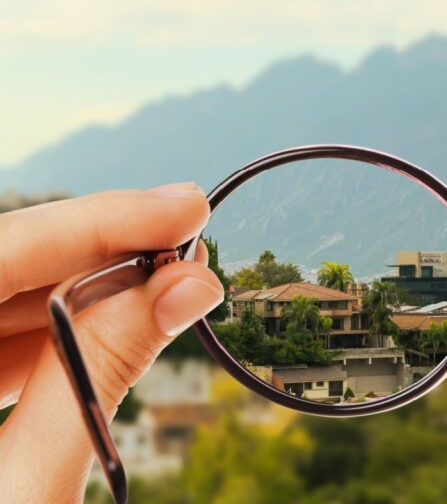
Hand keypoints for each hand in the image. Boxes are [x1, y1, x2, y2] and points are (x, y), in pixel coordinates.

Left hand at [0, 184, 222, 502]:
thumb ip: (100, 377)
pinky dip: (56, 337)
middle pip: (5, 267)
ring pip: (3, 300)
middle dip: (103, 252)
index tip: (184, 207)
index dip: (96, 221)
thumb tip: (184, 287)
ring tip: (171, 288)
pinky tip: (117, 332)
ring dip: (90, 294)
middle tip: (192, 244)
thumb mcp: (29, 487)